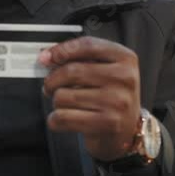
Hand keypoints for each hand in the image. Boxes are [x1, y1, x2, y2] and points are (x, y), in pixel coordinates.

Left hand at [39, 36, 140, 161]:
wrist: (128, 130)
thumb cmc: (111, 96)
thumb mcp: (105, 70)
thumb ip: (79, 58)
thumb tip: (46, 56)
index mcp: (125, 58)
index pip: (88, 45)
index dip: (62, 50)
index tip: (48, 57)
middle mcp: (124, 78)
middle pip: (71, 71)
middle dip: (52, 80)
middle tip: (50, 86)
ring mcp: (117, 101)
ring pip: (63, 96)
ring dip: (56, 101)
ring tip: (65, 104)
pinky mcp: (107, 123)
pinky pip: (64, 117)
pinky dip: (55, 119)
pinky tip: (62, 118)